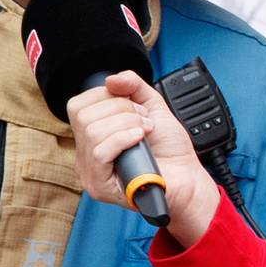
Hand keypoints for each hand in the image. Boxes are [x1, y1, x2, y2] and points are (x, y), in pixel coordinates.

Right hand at [65, 73, 225, 246]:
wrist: (187, 179)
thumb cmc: (170, 151)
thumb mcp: (152, 107)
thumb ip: (133, 87)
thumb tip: (111, 79)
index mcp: (92, 137)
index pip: (78, 106)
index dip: (106, 97)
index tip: (134, 107)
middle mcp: (85, 155)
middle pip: (83, 116)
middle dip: (120, 109)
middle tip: (143, 121)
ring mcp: (89, 172)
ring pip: (92, 132)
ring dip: (126, 124)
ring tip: (145, 132)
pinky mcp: (99, 186)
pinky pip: (99, 152)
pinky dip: (122, 138)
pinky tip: (139, 140)